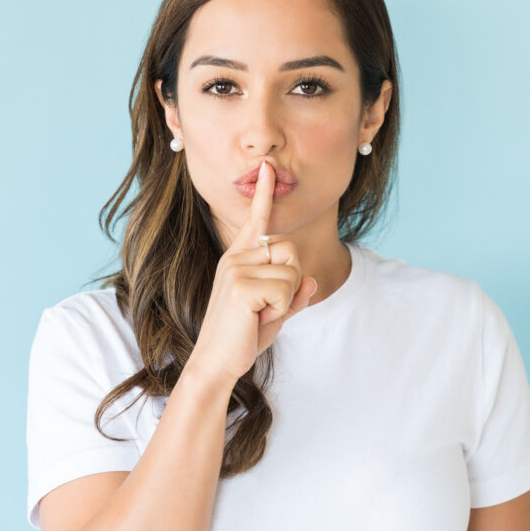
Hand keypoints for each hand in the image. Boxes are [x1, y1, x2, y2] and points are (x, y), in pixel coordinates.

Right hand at [186, 160, 317, 388]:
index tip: (267, 167)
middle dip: (291, 282)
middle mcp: (235, 258)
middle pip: (291, 250)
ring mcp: (236, 269)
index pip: (256, 220)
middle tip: (266, 308)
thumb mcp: (275, 313)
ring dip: (286, 299)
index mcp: (239, 259)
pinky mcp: (241, 285)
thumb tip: (313, 281)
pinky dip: (281, 309)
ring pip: (292, 271)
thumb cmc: (243, 338)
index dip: (264, 193)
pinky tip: (257, 319)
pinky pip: (286, 288)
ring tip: (259, 315)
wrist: (216, 363)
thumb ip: (293, 295)